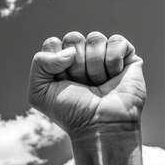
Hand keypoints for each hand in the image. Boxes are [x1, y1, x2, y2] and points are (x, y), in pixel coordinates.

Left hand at [28, 32, 144, 136]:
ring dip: (95, 66)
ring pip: (95, 38)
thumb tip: (70, 51)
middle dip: (76, 65)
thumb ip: (39, 63)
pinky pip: (116, 41)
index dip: (56, 62)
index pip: (52, 43)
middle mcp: (80, 55)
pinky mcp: (126, 55)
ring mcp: (102, 54)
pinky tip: (114, 76)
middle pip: (73, 38)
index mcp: (59, 62)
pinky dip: (113, 61)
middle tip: (81, 84)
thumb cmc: (70, 111)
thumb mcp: (39, 92)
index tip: (62, 82)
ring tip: (98, 84)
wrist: (100, 125)